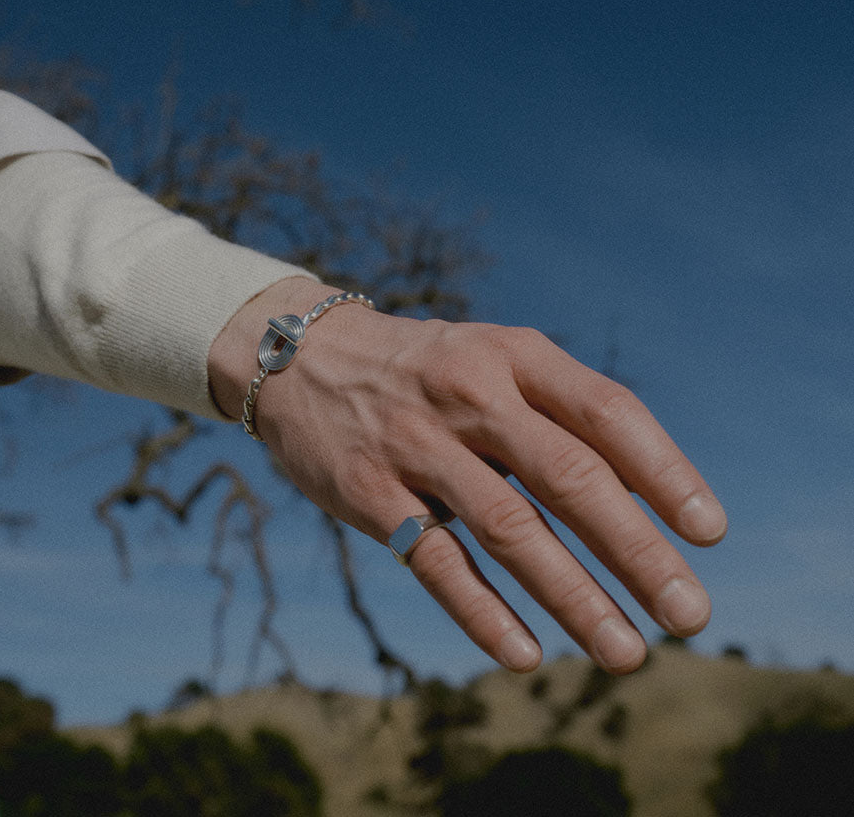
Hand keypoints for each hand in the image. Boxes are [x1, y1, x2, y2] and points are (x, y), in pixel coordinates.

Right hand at [209, 278, 726, 674]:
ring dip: (574, 598)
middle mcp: (470, 392)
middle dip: (635, 551)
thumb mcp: (494, 361)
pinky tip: (527, 656)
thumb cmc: (428, 370)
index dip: (664, 471)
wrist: (303, 356)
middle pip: (569, 476)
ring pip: (510, 528)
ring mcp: (416, 443)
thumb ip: (561, 415)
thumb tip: (650, 499)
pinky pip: (436, 562)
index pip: (606, 410)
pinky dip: (483, 613)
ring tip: (626, 653)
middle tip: (689, 615)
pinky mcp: (369, 492)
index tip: (709, 532)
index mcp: (514, 355)